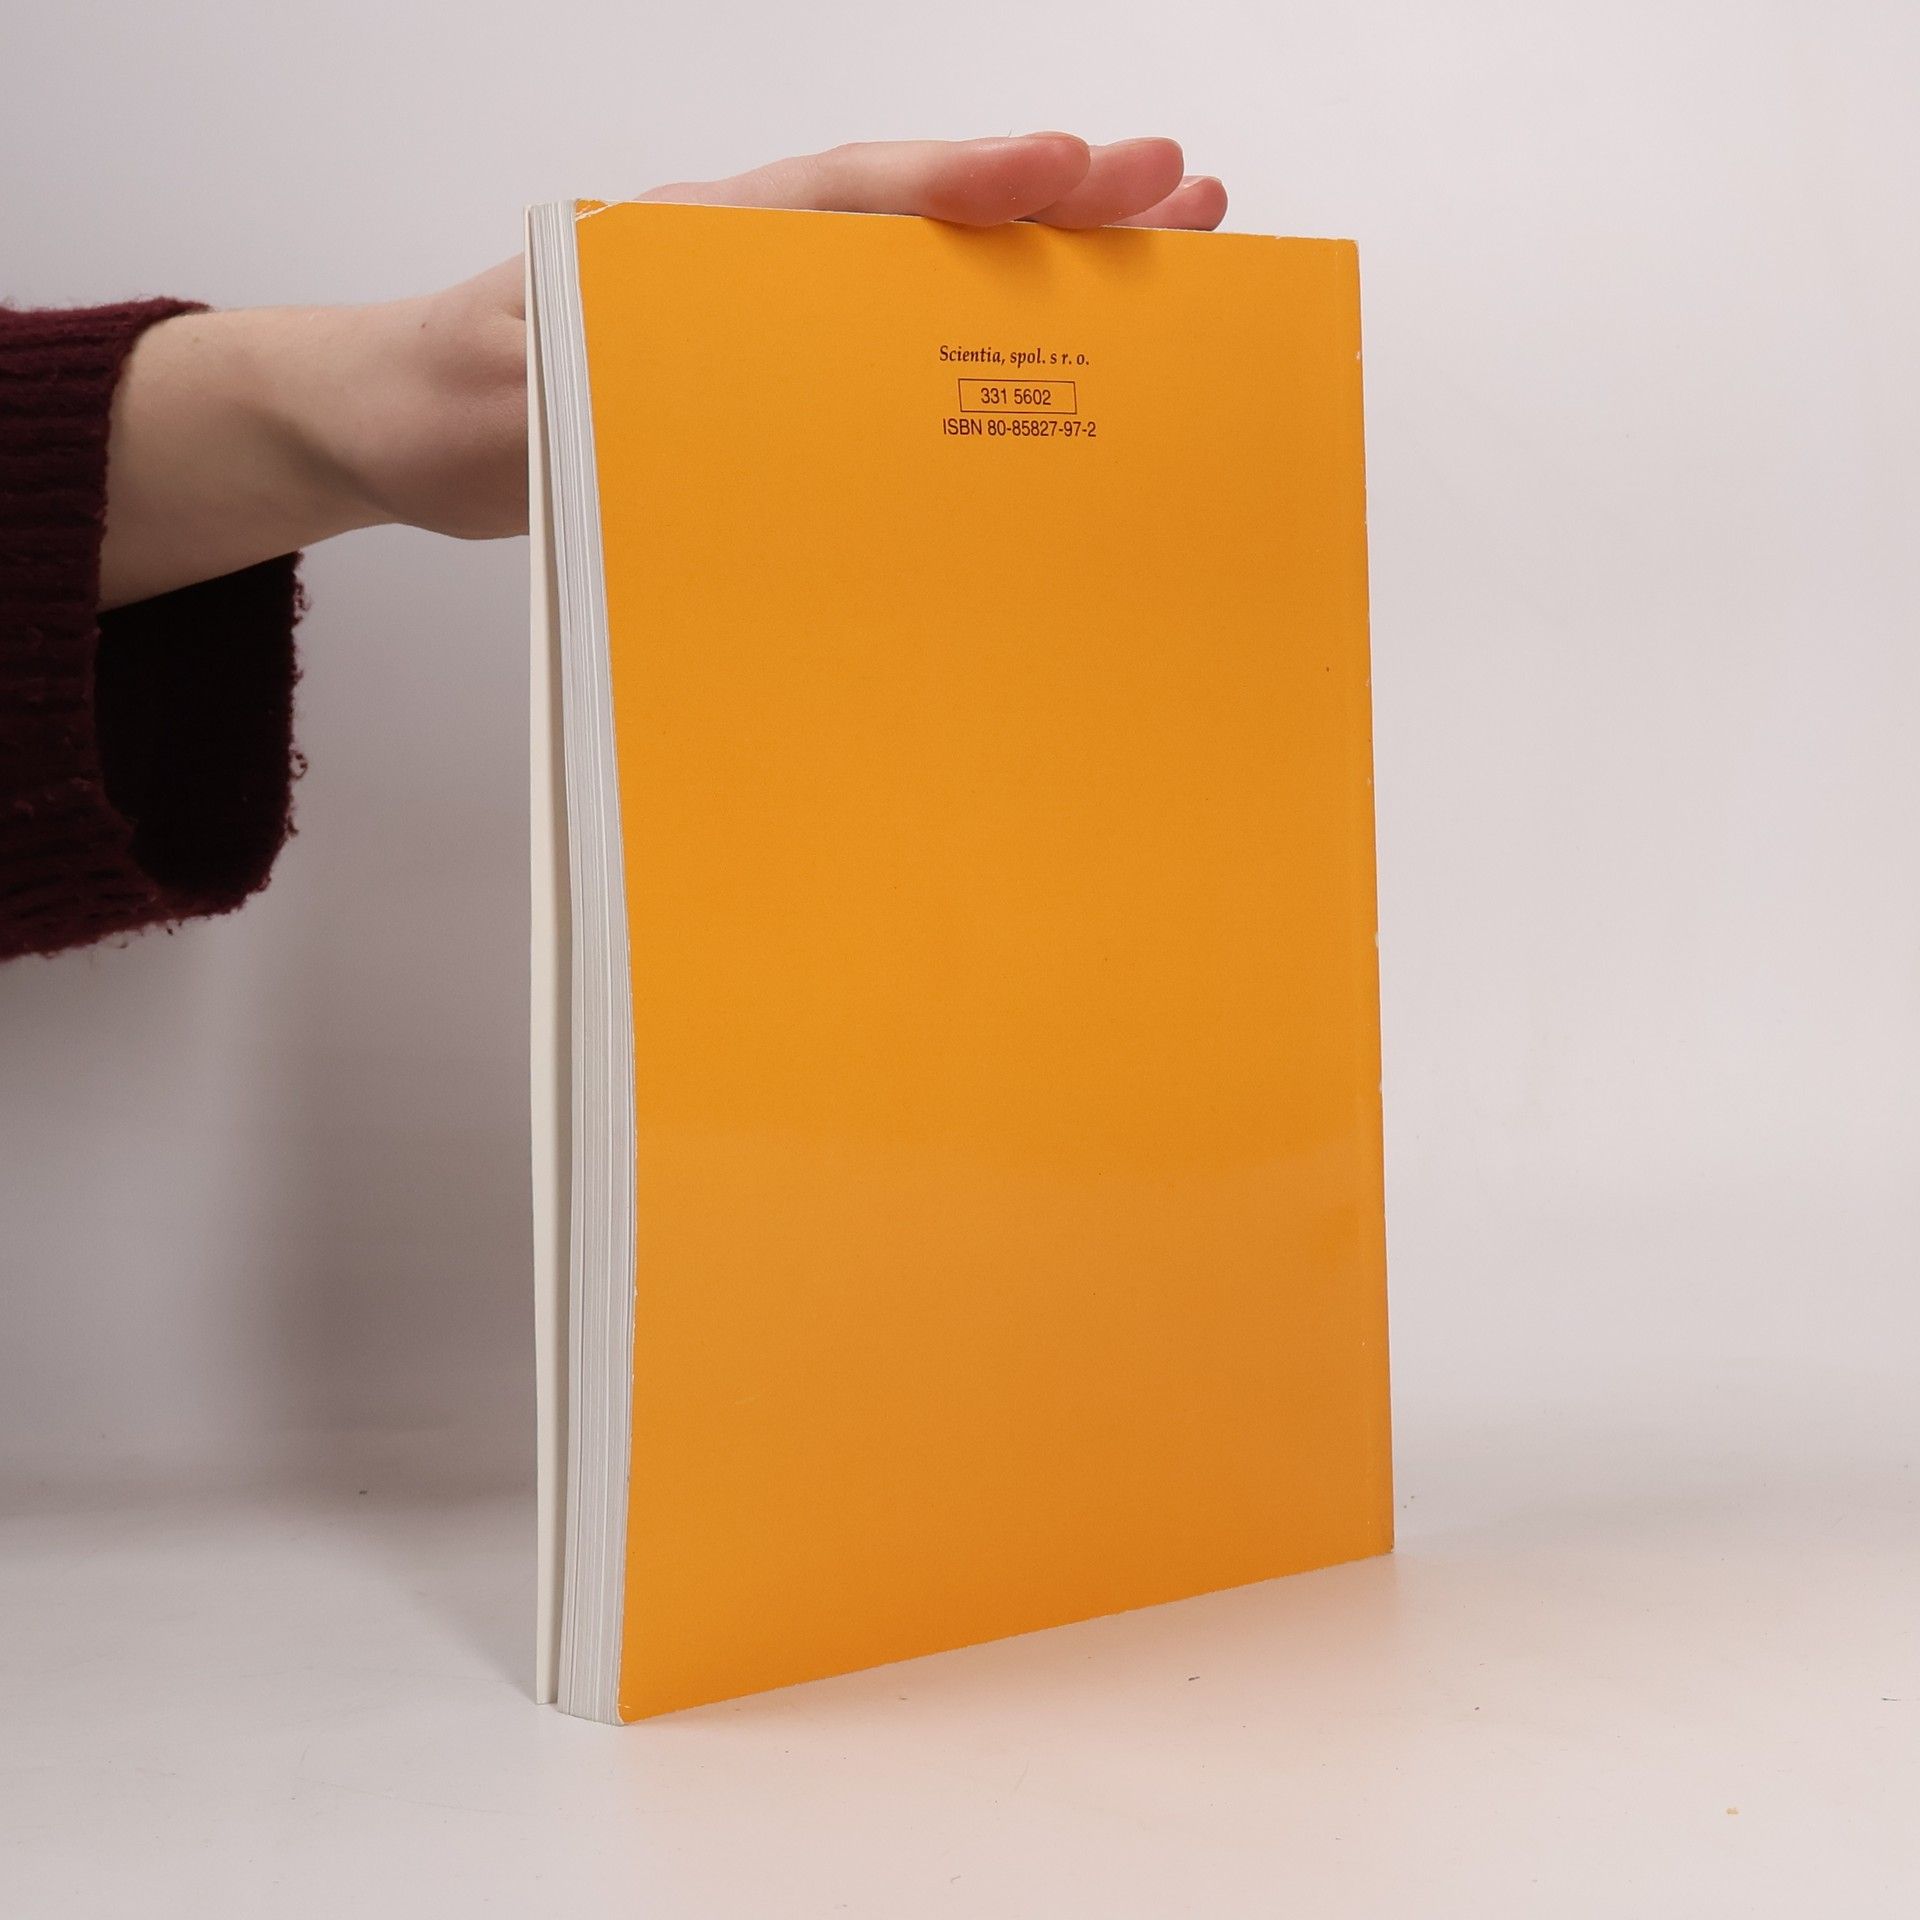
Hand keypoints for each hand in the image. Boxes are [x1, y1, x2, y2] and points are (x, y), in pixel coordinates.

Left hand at [101, 135, 1226, 607]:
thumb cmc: (451, 393)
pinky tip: (1060, 359)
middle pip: (924, 223)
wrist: (408, 424)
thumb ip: (583, 386)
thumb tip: (675, 397)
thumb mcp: (508, 392)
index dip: (950, 188)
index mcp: (694, 248)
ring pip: (931, 282)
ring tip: (1169, 257)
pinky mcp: (782, 384)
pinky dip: (987, 344)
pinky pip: (901, 357)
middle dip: (1056, 205)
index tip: (1054, 175)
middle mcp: (755, 269)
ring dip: (1049, 269)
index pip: (840, 198)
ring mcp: (776, 324)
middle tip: (1186, 198)